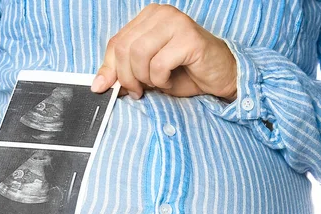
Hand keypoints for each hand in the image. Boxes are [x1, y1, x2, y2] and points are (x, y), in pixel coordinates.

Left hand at [91, 4, 237, 100]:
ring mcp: (176, 23)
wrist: (221, 76)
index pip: (116, 42)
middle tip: (139, 91)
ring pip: (139, 55)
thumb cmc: (186, 72)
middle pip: (125, 48)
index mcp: (148, 17)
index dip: (109, 68)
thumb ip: (125, 73)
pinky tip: (171, 80)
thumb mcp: (148, 73)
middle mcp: (162, 14)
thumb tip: (99, 84)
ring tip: (159, 83)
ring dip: (146, 78)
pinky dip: (162, 80)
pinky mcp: (189, 38)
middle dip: (127, 77)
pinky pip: (159, 64)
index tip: (105, 88)